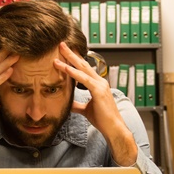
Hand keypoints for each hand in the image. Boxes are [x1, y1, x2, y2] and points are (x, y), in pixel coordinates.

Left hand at [53, 42, 137, 165]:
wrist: (113, 128)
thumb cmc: (102, 119)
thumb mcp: (86, 109)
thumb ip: (77, 104)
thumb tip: (68, 103)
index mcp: (98, 84)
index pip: (84, 69)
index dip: (74, 60)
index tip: (64, 53)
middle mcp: (100, 82)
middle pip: (83, 64)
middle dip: (72, 54)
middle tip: (61, 44)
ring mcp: (100, 85)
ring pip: (83, 68)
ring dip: (70, 59)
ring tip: (61, 50)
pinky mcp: (99, 91)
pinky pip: (84, 79)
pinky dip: (73, 72)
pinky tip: (65, 67)